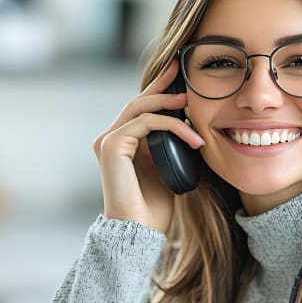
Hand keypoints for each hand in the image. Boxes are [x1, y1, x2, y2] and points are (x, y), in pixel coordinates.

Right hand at [92, 59, 204, 233]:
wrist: (139, 231)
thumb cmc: (154, 208)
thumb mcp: (168, 168)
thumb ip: (171, 146)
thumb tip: (191, 126)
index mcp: (122, 143)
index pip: (141, 109)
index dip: (158, 89)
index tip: (179, 74)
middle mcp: (111, 139)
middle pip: (138, 101)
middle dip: (162, 84)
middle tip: (183, 70)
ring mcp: (108, 141)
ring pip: (141, 108)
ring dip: (170, 105)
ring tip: (193, 105)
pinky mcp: (112, 146)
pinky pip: (145, 123)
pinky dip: (171, 125)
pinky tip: (191, 137)